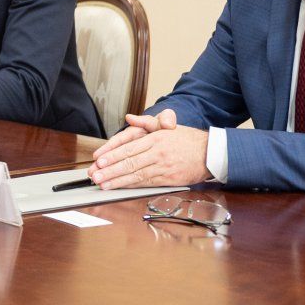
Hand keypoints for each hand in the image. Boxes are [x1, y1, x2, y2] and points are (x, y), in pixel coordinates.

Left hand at [90, 109, 212, 188]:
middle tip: (94, 175)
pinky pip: (146, 183)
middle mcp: (157, 153)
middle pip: (129, 163)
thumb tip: (129, 117)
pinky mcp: (168, 180)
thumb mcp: (167, 125)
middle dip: (109, 170)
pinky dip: (131, 186)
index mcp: (155, 139)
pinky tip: (120, 187)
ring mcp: (162, 167)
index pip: (129, 147)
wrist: (210, 153)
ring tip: (102, 184)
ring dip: (117, 181)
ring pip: (136, 175)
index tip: (98, 160)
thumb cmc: (186, 139)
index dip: (112, 155)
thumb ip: (146, 122)